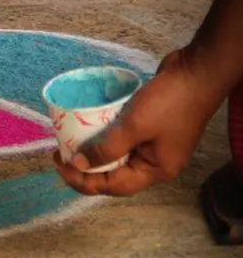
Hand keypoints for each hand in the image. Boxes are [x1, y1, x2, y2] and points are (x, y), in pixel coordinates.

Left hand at [55, 49, 224, 195]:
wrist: (198, 71)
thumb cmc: (169, 102)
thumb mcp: (134, 127)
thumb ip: (106, 148)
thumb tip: (77, 165)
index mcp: (155, 171)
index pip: (113, 186)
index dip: (83, 180)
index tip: (60, 164)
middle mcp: (155, 163)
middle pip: (114, 174)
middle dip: (86, 168)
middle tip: (59, 154)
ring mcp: (153, 145)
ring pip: (117, 156)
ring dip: (93, 152)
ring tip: (69, 142)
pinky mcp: (150, 127)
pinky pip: (122, 139)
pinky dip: (105, 136)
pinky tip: (88, 127)